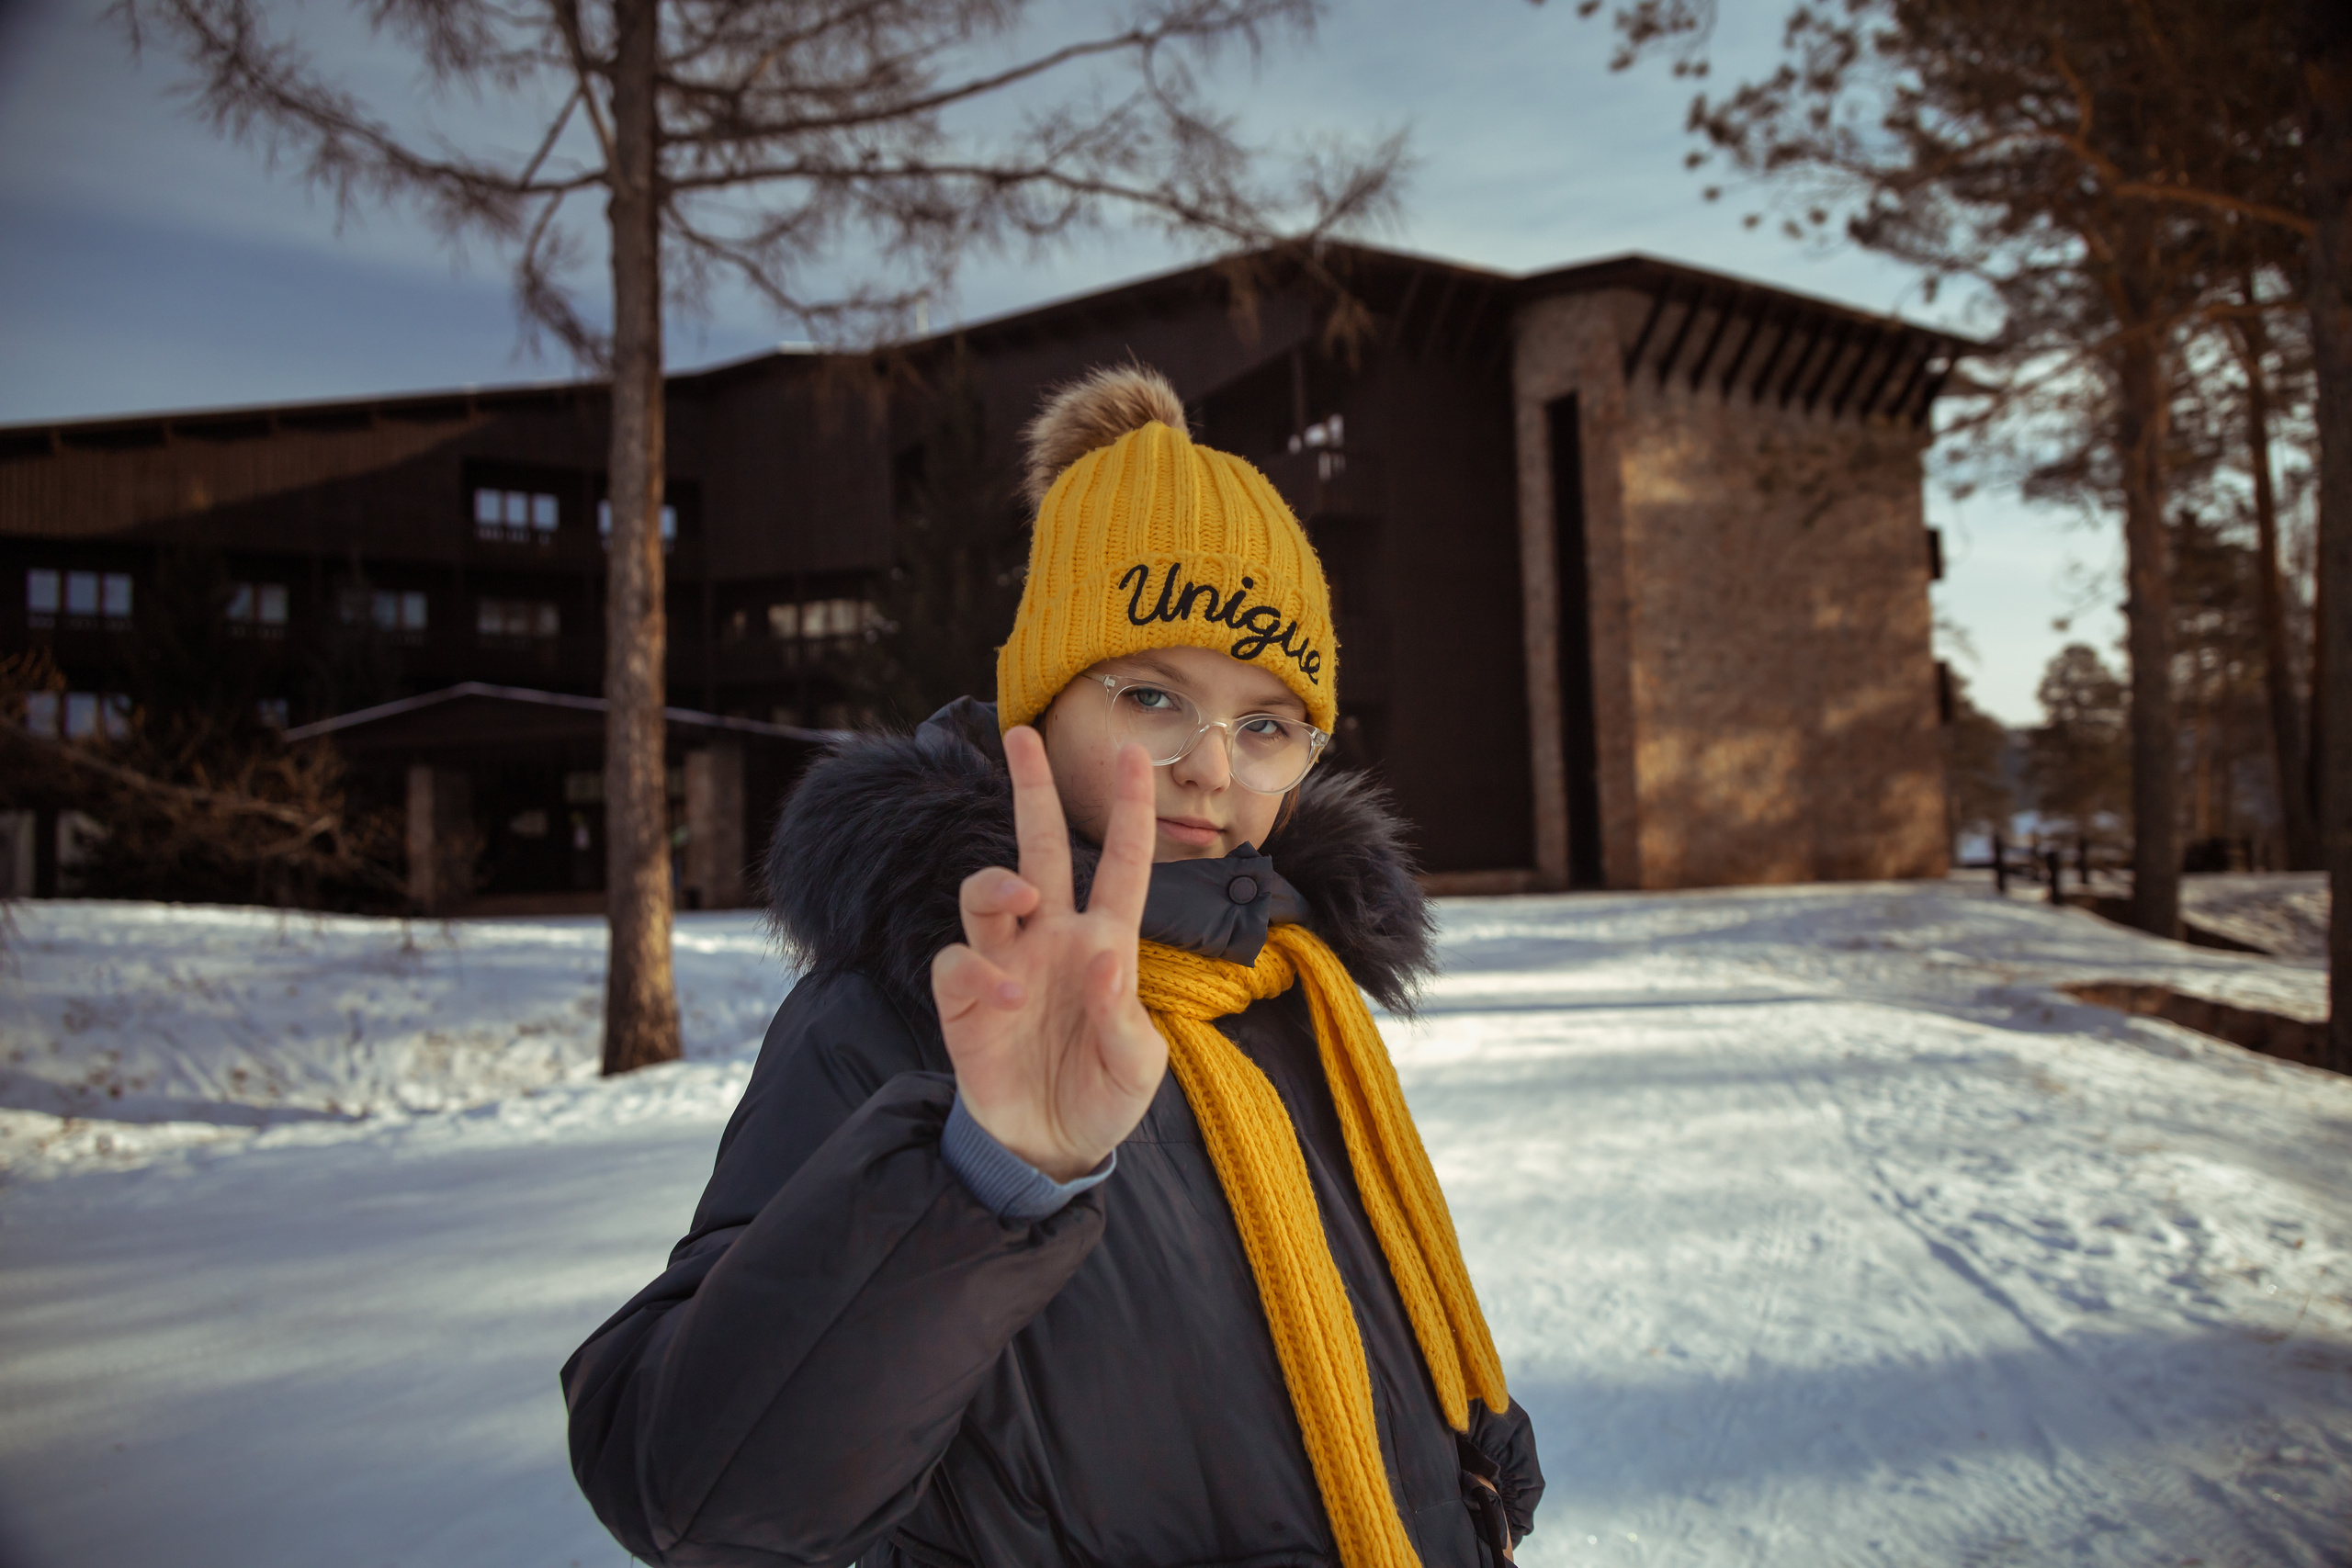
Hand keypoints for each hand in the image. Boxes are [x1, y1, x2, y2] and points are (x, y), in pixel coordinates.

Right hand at [930, 726, 1163, 1180]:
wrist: (1050, 1149)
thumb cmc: (1103, 1097)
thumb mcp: (1137, 1068)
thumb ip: (1123, 1019)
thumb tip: (1103, 961)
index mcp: (1105, 943)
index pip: (1120, 864)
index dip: (1128, 810)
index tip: (1135, 754)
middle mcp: (1051, 938)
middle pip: (1038, 847)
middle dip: (1032, 790)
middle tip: (1021, 737)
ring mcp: (1005, 964)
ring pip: (987, 891)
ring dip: (998, 881)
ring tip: (1020, 897)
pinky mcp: (965, 999)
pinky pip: (960, 961)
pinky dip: (977, 970)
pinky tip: (1002, 999)